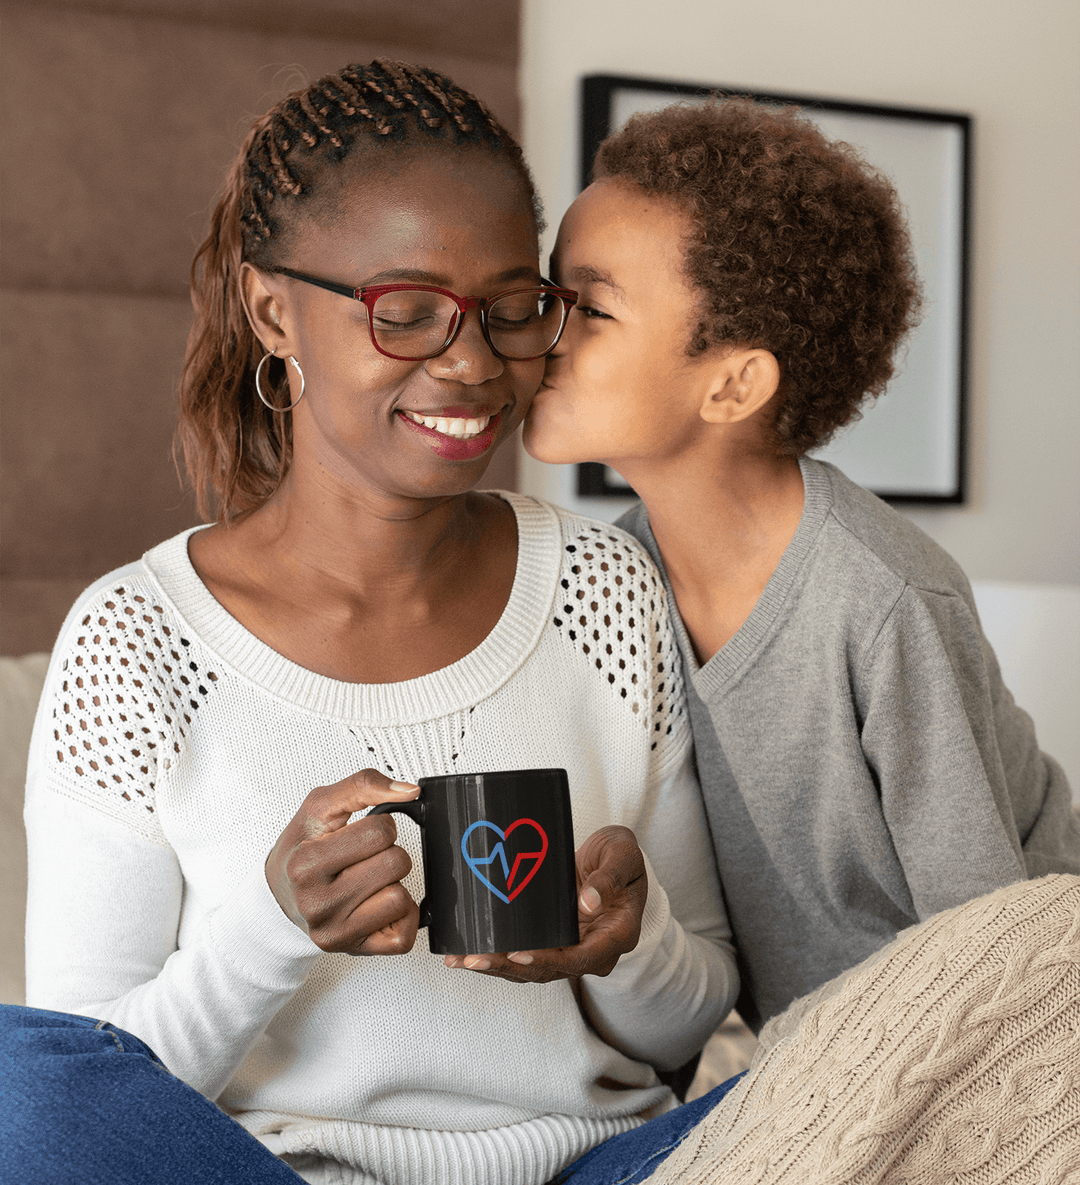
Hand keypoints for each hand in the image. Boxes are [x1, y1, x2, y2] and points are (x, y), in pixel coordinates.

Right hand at [266, 769, 420, 955]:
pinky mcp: (354, 951)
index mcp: (306, 863)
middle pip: (396, 864)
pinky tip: (377, 904)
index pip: (380, 832)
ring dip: (392, 884)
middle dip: (388, 853)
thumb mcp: (319, 807)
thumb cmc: (301, 849)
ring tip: (367, 881)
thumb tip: (409, 792)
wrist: (278, 896)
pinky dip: (400, 915)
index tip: (360, 833)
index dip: (379, 825)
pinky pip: (405, 935)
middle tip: (363, 858)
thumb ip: (363, 786)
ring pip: (401, 898)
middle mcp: (317, 903)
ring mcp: (335, 932)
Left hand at [443, 825, 646, 982]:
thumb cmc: (623, 857)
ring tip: (462, 960)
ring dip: (497, 967)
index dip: (548, 959)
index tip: (519, 954)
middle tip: (475, 958)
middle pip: (550, 969)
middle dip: (509, 966)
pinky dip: (499, 958)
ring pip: (533, 969)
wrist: (617, 860)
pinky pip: (526, 957)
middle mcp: (595, 951)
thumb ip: (609, 877)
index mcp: (617, 935)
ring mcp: (573, 950)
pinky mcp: (556, 944)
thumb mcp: (624, 856)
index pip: (581, 958)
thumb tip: (589, 902)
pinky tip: (468, 954)